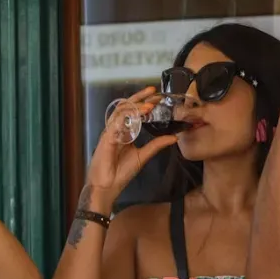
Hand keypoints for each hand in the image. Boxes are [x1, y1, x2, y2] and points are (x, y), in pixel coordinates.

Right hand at [84, 86, 179, 207]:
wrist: (108, 186)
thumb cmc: (121, 172)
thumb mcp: (143, 156)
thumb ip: (156, 145)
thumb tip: (173, 137)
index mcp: (124, 132)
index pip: (133, 112)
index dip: (144, 103)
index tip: (156, 98)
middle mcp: (116, 129)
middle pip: (126, 107)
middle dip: (139, 98)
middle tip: (153, 92)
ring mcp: (110, 132)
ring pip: (120, 112)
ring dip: (135, 107)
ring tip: (148, 106)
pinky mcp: (106, 138)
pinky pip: (116, 124)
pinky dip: (127, 118)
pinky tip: (138, 116)